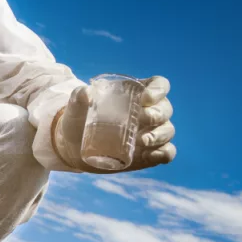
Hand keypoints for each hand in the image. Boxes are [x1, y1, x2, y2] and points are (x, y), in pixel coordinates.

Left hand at [54, 76, 176, 172]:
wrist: (73, 148)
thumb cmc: (77, 121)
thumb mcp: (74, 108)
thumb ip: (78, 98)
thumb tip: (86, 92)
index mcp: (136, 94)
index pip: (159, 85)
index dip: (158, 90)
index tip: (144, 99)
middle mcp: (148, 112)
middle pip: (165, 109)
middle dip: (157, 114)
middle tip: (141, 120)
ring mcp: (150, 133)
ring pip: (168, 130)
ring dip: (160, 135)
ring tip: (142, 141)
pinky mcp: (149, 154)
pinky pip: (166, 153)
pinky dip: (164, 154)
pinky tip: (151, 156)